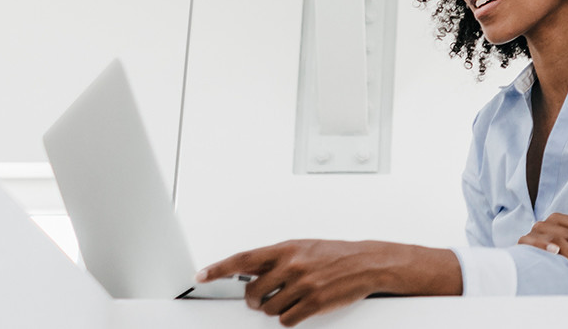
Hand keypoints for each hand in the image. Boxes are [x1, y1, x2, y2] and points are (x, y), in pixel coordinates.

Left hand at [196, 240, 455, 326]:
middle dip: (253, 300)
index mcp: (283, 250)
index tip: (202, 275)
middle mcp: (290, 266)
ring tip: (289, 299)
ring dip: (273, 309)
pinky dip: (288, 318)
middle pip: (253, 293)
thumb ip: (274, 258)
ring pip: (269, 309)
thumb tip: (248, 271)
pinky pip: (286, 320)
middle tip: (261, 299)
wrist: (365, 262)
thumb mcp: (300, 247)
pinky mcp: (314, 303)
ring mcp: (303, 285)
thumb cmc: (331, 254)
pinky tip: (297, 309)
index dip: (219, 269)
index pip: (242, 260)